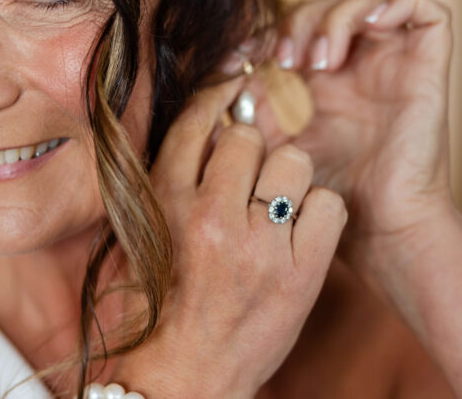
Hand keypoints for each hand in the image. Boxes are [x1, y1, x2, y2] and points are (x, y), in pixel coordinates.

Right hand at [114, 76, 346, 397]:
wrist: (179, 383)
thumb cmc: (149, 314)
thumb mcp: (132, 238)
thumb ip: (160, 183)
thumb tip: (198, 131)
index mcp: (163, 202)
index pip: (198, 121)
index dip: (219, 99)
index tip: (232, 91)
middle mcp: (211, 216)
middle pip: (249, 137)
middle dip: (252, 152)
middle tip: (251, 177)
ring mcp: (260, 246)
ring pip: (293, 161)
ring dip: (288, 178)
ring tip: (277, 207)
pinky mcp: (301, 274)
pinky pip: (329, 205)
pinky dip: (320, 212)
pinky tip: (302, 231)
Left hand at [247, 0, 454, 281]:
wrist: (379, 225)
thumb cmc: (332, 194)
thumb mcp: (277, 142)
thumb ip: (252, 108)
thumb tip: (217, 77)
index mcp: (330, 77)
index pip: (298, 24)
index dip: (268, 29)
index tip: (238, 59)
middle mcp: (365, 63)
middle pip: (329, 5)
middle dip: (299, 21)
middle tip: (284, 60)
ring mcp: (398, 61)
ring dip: (335, 18)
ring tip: (319, 60)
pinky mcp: (430, 63)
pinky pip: (422, 8)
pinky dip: (392, 4)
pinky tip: (367, 31)